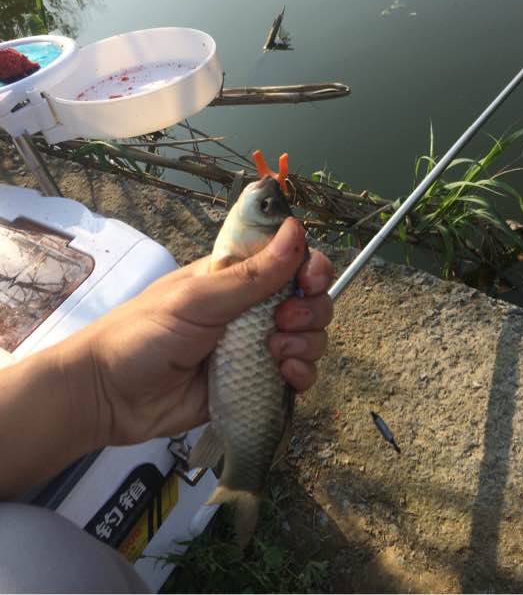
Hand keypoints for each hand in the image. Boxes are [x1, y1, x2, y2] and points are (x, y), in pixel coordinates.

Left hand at [80, 218, 332, 446]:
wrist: (109, 396)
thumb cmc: (144, 333)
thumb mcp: (198, 299)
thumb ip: (251, 274)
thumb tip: (297, 228)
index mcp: (236, 277)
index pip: (290, 260)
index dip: (310, 267)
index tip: (309, 281)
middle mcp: (252, 309)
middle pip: (309, 299)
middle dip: (310, 309)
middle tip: (283, 322)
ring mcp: (256, 347)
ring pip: (309, 337)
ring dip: (307, 343)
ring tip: (276, 353)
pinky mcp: (256, 384)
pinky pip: (298, 376)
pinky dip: (302, 375)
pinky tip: (286, 376)